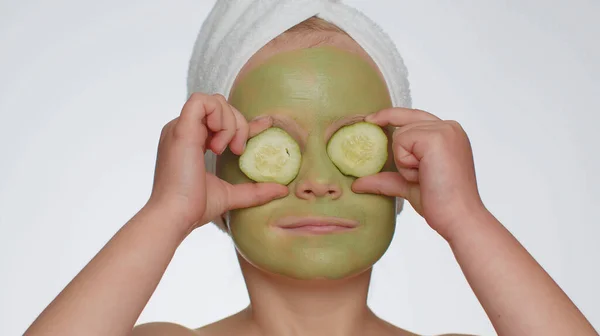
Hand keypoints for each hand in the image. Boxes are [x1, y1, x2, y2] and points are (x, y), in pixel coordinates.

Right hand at [146, 93, 288, 233]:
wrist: (176, 216)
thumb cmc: (195, 208)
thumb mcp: (231, 195)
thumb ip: (255, 190)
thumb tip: (282, 190)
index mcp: (192, 141)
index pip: (222, 119)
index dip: (245, 121)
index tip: (266, 125)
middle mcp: (185, 130)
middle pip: (220, 106)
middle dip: (239, 124)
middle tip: (239, 151)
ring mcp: (180, 128)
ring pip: (213, 101)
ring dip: (229, 121)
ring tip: (225, 148)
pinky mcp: (180, 128)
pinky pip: (201, 101)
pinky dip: (218, 114)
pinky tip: (219, 139)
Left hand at [352, 108, 485, 240]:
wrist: (457, 217)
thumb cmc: (440, 202)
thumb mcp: (408, 185)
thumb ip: (387, 178)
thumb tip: (357, 184)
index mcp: (448, 133)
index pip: (413, 116)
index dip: (390, 116)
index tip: (370, 119)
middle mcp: (449, 127)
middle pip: (403, 123)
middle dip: (401, 153)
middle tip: (415, 172)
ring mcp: (444, 129)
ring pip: (400, 134)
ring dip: (404, 161)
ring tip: (425, 177)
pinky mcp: (436, 137)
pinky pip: (401, 141)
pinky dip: (405, 162)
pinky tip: (423, 174)